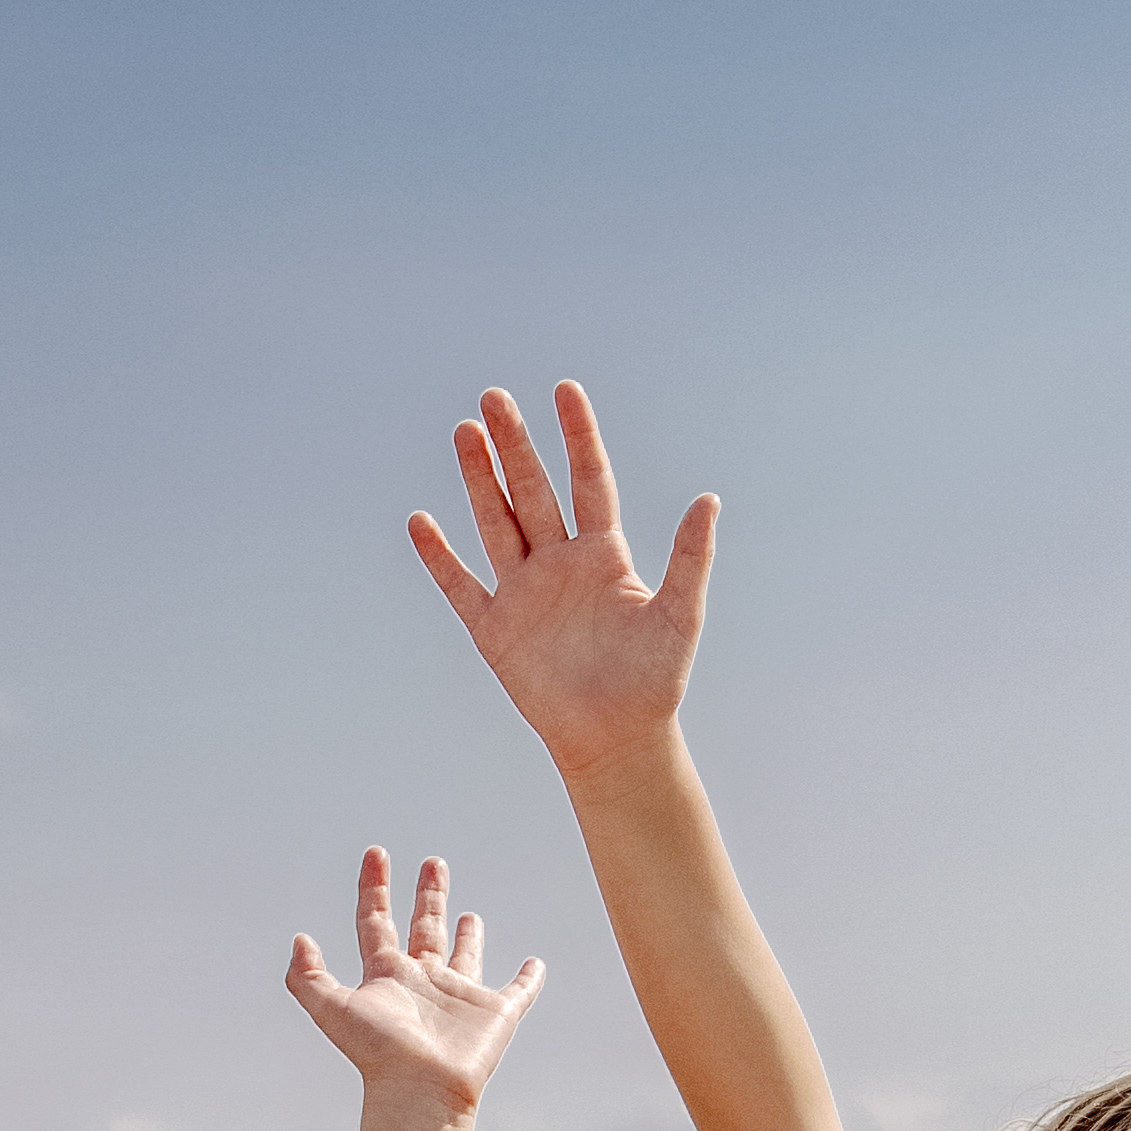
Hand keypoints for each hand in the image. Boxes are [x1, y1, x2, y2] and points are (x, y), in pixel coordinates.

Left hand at [282, 842, 546, 1116]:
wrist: (421, 1089)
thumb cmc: (379, 1054)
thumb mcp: (331, 1009)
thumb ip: (307, 977)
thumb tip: (299, 941)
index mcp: (387, 977)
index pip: (376, 923)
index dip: (373, 888)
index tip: (376, 855)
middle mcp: (422, 983)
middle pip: (424, 929)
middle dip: (427, 895)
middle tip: (432, 864)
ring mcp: (459, 997)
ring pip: (464, 956)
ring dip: (467, 936)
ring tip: (468, 914)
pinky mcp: (494, 1014)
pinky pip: (517, 992)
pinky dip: (529, 979)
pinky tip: (535, 964)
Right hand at [404, 380, 715, 790]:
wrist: (617, 740)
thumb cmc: (656, 681)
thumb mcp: (680, 615)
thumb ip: (691, 558)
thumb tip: (709, 499)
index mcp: (604, 555)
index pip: (589, 481)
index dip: (578, 436)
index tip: (566, 391)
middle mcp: (560, 564)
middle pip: (533, 492)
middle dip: (514, 446)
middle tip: (494, 397)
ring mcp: (524, 593)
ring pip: (496, 524)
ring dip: (478, 480)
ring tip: (464, 432)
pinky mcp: (495, 630)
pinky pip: (462, 586)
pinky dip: (439, 557)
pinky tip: (421, 521)